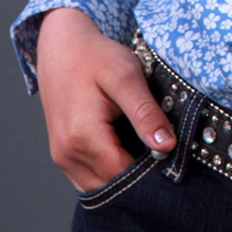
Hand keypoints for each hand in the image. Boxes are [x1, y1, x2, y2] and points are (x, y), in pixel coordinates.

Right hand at [35, 7, 173, 191]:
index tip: (170, 157)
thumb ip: (146, 113)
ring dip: (122, 175)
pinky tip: (126, 150)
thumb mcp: (127, 76)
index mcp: (82, 136)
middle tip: (160, 154)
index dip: (149, 171)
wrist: (62, 45)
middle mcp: (67, 153)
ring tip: (144, 151)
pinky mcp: (62, 154)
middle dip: (137, 177)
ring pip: (99, 185)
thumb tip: (167, 145)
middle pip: (110, 185)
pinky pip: (88, 177)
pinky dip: (108, 170)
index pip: (122, 174)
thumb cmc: (94, 56)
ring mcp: (62, 156)